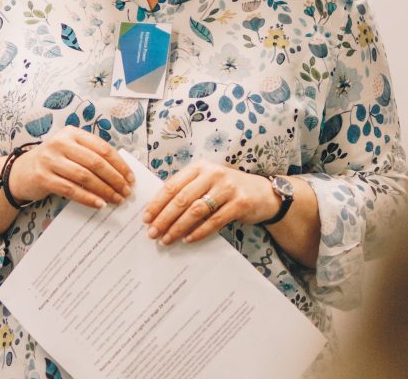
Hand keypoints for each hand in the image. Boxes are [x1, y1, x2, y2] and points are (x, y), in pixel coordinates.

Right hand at [10, 126, 134, 208]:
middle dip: (115, 179)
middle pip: (95, 162)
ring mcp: (50, 160)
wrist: (22, 171)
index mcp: (72, 133)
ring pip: (84, 177)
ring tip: (116, 199)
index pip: (102, 148)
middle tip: (126, 192)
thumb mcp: (71, 149)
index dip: (119, 164)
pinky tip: (100, 204)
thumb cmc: (54, 160)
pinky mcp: (43, 178)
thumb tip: (122, 172)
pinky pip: (71, 190)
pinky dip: (88, 198)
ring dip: (104, 190)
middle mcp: (60, 143)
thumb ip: (91, 154)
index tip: (130, 178)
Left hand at [142, 160, 279, 244]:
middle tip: (152, 233)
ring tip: (167, 239)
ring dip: (178, 227)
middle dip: (164, 218)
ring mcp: (228, 188)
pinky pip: (214, 221)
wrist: (262, 193)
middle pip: (182, 199)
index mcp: (200, 167)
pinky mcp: (240, 203)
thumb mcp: (207, 182)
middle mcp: (213, 174)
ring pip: (196, 210)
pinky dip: (199, 232)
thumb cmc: (227, 189)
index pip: (172, 185)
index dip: (157, 203)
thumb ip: (187, 190)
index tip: (146, 218)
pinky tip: (188, 239)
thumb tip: (158, 212)